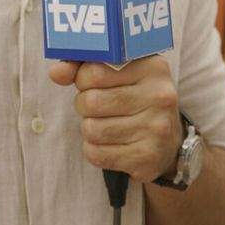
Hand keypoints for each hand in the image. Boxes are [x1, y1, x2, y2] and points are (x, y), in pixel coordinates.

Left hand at [49, 55, 182, 182]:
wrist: (169, 140)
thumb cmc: (133, 96)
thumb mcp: (117, 72)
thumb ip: (83, 65)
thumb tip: (56, 73)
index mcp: (152, 67)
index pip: (93, 72)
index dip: (83, 79)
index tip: (93, 82)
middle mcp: (159, 97)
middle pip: (90, 102)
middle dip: (84, 105)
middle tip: (97, 106)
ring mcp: (156, 129)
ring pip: (91, 130)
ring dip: (90, 128)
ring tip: (106, 123)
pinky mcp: (147, 158)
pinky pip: (96, 154)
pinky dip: (95, 149)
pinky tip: (111, 143)